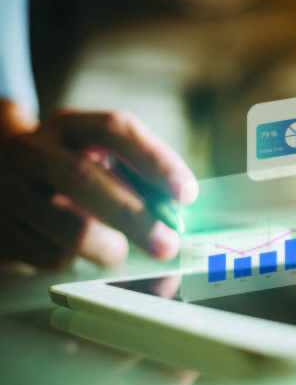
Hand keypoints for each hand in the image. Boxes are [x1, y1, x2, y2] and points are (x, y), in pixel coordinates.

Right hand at [0, 100, 197, 268]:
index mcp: (68, 125)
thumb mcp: (97, 156)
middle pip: (86, 179)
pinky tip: (70, 246)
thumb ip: (138, 176)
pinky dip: (75, 259)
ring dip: (108, 247)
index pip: (115, 129)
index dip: (155, 160)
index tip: (186, 193)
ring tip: (116, 246)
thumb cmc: (69, 169)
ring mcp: (10, 191)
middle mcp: (32, 151)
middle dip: (136, 217)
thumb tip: (175, 212)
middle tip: (167, 244)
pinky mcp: (0, 231)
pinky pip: (52, 257)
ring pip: (70, 229)